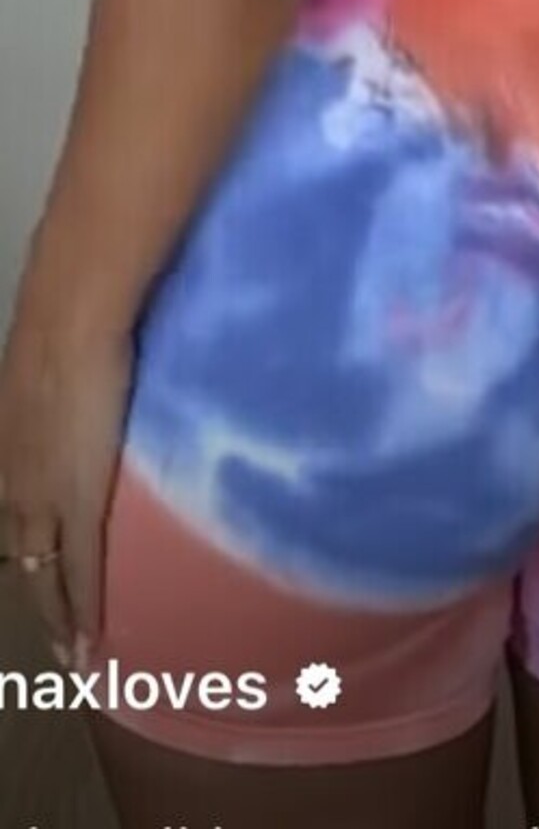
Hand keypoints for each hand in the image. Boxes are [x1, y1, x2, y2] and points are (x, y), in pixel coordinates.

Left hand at [0, 292, 133, 666]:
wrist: (70, 324)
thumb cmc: (63, 334)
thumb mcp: (39, 383)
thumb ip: (48, 406)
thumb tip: (71, 404)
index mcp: (2, 456)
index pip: (6, 523)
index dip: (22, 557)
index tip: (35, 583)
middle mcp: (9, 485)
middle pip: (18, 557)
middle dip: (36, 599)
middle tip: (55, 639)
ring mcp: (39, 498)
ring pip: (42, 575)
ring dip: (57, 615)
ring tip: (74, 652)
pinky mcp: (77, 503)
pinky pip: (78, 570)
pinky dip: (85, 610)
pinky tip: (92, 641)